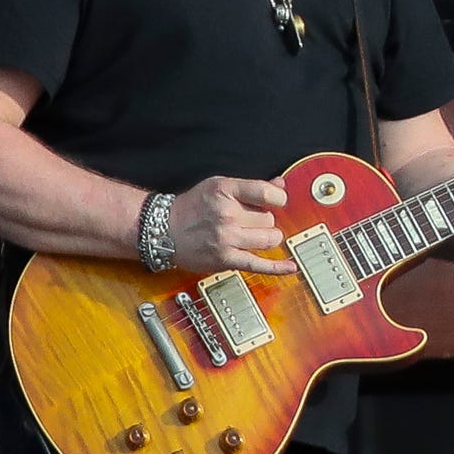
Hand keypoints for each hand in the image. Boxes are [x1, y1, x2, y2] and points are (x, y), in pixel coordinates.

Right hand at [168, 174, 296, 275]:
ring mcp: (226, 238)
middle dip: (264, 220)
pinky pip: (258, 264)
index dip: (278, 199)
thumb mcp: (219, 186)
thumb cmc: (192, 207)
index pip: (268, 194)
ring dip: (267, 238)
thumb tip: (280, 185)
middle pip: (270, 219)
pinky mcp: (226, 259)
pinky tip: (291, 267)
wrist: (163, 229)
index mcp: (226, 191)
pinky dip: (277, 267)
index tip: (276, 202)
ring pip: (269, 239)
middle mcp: (227, 214)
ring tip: (253, 235)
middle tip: (249, 221)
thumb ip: (251, 187)